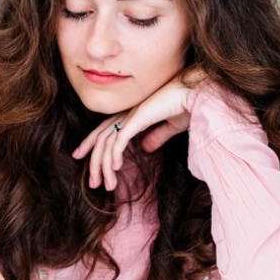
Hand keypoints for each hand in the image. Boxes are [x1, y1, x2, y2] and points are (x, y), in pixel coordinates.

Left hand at [72, 68, 205, 190]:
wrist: (199, 94)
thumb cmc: (189, 105)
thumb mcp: (171, 126)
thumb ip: (157, 136)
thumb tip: (146, 148)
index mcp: (133, 115)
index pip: (105, 130)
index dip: (91, 143)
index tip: (80, 156)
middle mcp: (128, 114)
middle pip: (101, 139)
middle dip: (94, 162)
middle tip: (93, 183)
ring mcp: (132, 115)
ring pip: (107, 143)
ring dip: (104, 166)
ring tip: (106, 184)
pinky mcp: (138, 118)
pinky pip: (119, 140)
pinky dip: (114, 155)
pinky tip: (115, 169)